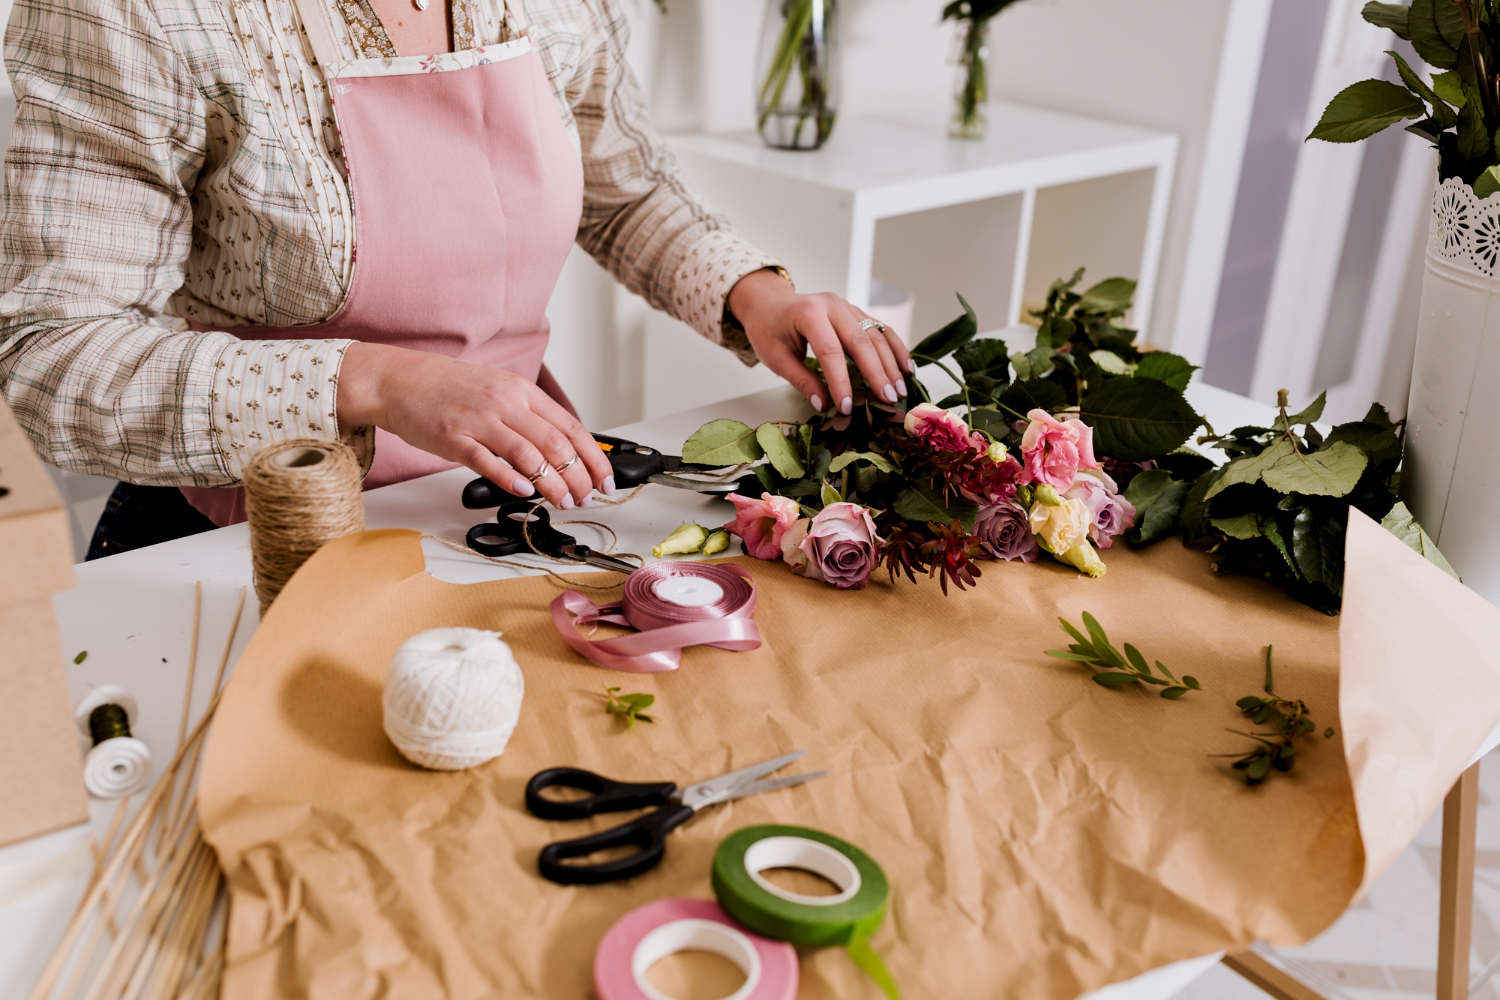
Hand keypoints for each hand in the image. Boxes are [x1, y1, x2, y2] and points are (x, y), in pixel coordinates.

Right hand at [337, 343, 613, 508]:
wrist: (397, 379)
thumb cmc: (447, 389)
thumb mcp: (498, 390)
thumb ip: (528, 416)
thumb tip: (561, 450)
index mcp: (521, 391)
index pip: (572, 427)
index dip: (594, 458)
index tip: (606, 481)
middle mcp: (505, 402)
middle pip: (557, 444)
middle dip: (579, 477)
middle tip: (586, 498)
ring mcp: (479, 420)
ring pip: (530, 455)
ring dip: (553, 484)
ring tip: (563, 503)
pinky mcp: (453, 438)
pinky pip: (488, 460)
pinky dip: (510, 479)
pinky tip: (525, 493)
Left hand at [727, 269, 912, 414]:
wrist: (769, 302)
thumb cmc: (769, 329)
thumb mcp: (776, 358)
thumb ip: (801, 381)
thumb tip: (824, 404)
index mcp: (808, 313)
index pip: (830, 351)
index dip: (840, 381)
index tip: (846, 407)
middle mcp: (832, 305)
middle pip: (861, 341)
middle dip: (877, 373)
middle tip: (888, 399)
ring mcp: (847, 306)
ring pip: (876, 335)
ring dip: (891, 364)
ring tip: (900, 390)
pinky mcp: (856, 312)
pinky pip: (880, 329)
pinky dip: (895, 349)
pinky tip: (907, 368)